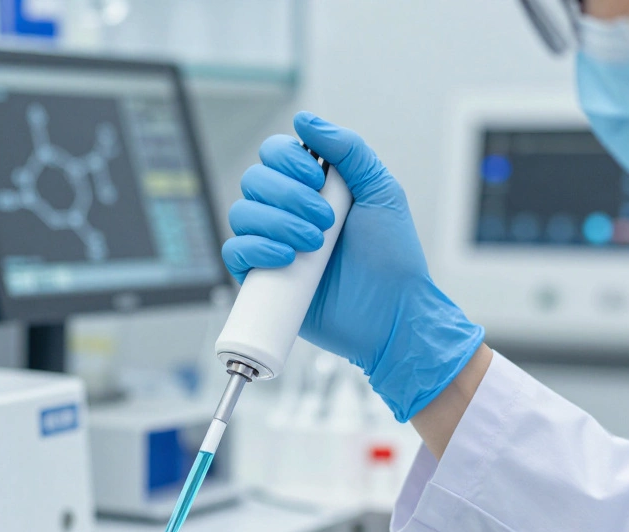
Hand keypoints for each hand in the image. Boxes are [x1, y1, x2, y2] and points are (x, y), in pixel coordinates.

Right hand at [222, 111, 483, 420]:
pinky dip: (255, 248)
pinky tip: (286, 258)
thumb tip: (305, 120)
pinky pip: (235, 252)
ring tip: (313, 245)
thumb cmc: (393, 259)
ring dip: (276, 223)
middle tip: (325, 221)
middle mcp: (287, 212)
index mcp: (313, 187)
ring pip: (241, 213)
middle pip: (254, 180)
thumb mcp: (381, 192)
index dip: (288, 160)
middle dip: (288, 196)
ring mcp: (272, 245)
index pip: (274, 153)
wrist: (392, 315)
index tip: (318, 181)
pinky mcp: (262, 279)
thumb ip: (349, 150)